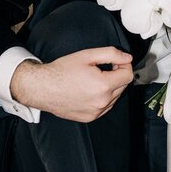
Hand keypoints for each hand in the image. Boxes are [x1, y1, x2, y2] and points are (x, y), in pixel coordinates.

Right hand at [10, 48, 133, 121]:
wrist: (42, 88)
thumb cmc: (61, 71)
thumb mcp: (87, 55)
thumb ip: (111, 54)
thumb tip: (127, 58)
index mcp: (103, 86)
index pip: (128, 75)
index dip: (123, 65)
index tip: (114, 61)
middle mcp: (101, 102)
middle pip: (123, 86)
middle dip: (116, 75)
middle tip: (102, 68)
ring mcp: (96, 112)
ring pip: (115, 97)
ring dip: (110, 87)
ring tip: (93, 79)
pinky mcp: (90, 118)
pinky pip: (105, 106)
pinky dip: (102, 97)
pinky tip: (89, 90)